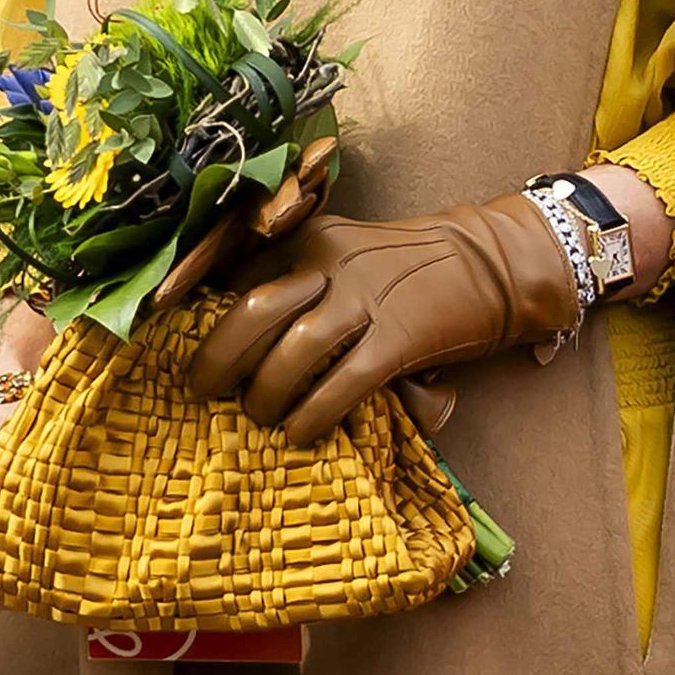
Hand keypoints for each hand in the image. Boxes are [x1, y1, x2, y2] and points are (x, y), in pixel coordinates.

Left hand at [185, 190, 580, 445]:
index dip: (206, 316)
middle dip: (218, 357)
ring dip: (266, 394)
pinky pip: (344, 381)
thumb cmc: (411, 273)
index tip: (182, 348)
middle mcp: (332, 264)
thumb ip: (303, 286)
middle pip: (253, 308)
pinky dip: (315, 413)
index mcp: (313, 240)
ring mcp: (368, 298)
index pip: (243, 276)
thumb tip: (245, 343)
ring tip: (260, 421)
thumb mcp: (349, 260)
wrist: (491, 264)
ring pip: (293, 349)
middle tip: (202, 392)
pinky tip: (301, 434)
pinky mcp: (400, 337)